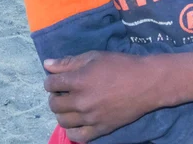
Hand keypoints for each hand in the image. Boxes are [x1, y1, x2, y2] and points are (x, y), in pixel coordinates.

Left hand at [44, 51, 161, 142]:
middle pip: (54, 103)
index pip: (51, 84)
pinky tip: (77, 120)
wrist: (145, 83)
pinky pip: (77, 137)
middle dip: (55, 95)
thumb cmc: (120, 65)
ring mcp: (89, 118)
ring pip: (62, 120)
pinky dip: (72, 130)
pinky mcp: (99, 130)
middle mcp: (81, 102)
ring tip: (71, 104)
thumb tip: (47, 64)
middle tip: (65, 91)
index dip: (51, 80)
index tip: (57, 79)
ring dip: (62, 111)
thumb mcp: (94, 57)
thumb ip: (69, 62)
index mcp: (79, 81)